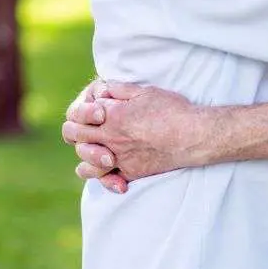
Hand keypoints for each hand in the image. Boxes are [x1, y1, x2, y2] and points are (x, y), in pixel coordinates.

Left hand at [62, 83, 204, 183]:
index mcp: (112, 116)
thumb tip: (103, 89)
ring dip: (85, 155)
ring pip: (86, 163)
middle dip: (75, 131)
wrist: (192, 136)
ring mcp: (120, 158)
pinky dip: (104, 176)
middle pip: (77, 137)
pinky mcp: (131, 172)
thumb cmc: (171, 110)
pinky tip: (108, 167)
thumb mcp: (144, 91)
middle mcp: (111, 138)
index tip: (90, 109)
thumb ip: (119, 90)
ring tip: (90, 149)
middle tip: (80, 128)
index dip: (82, 110)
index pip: (80, 114)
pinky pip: (107, 179)